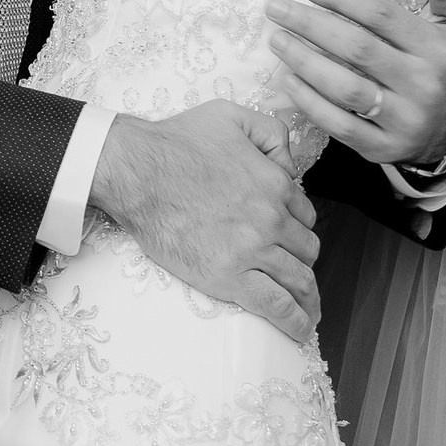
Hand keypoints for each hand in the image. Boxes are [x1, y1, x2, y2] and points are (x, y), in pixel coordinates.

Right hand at [88, 100, 319, 340]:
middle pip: (306, 250)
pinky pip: (276, 306)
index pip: (305, 215)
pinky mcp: (228, 278)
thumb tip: (290, 164)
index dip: (298, 225)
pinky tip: (300, 329)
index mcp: (275, 183)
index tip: (288, 235)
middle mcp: (271, 219)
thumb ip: (272, 132)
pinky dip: (294, 321)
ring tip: (308, 309)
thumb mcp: (232, 116)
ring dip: (308, 297)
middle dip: (304, 260)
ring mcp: (252, 250)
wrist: (137, 171)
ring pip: (298, 280)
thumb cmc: (178, 141)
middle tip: (295, 270)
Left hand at [264, 0, 445, 166]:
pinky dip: (310, 103)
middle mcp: (423, 85)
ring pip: (346, 89)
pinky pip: (341, 126)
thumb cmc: (442, 67)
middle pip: (358, 49)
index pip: (381, 15)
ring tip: (276, 40)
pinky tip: (287, 80)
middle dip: (310, 24)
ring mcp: (404, 121)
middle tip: (276, 8)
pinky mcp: (384, 149)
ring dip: (305, 62)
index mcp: (436, 49)